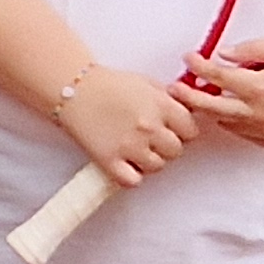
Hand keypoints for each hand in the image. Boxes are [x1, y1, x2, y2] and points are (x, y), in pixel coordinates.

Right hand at [55, 65, 190, 183]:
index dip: (182, 131)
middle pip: (176, 151)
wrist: (72, 90)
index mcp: (162, 106)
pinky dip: (131, 176)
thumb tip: (187, 112)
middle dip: (166, 146)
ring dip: (148, 161)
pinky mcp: (109, 160)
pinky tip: (124, 165)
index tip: (172, 130)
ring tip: (134, 151)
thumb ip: (169, 99)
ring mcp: (130, 145)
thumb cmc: (108, 84)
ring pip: (157, 167)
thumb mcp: (146, 83)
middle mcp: (150, 127)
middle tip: (151, 140)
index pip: (191, 131)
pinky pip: (132, 181)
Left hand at [179, 32, 263, 150]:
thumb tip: (222, 55)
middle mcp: (262, 114)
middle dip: (190, 97)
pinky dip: (239, 121)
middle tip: (175, 89)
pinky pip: (248, 134)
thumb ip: (248, 50)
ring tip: (208, 95)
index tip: (188, 58)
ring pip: (229, 123)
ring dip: (217, 109)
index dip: (198, 67)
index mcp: (261, 88)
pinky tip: (238, 108)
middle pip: (212, 108)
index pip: (217, 78)